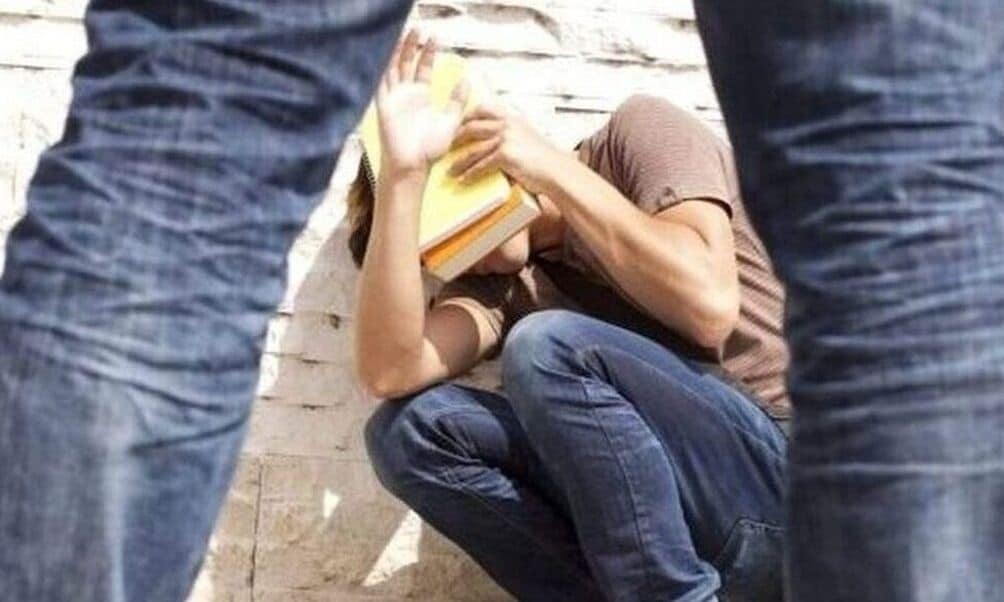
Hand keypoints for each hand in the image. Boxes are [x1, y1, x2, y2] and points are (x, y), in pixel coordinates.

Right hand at [375, 29, 469, 176]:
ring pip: (393, 68)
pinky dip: (383, 67)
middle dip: (412, 46)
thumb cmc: (430, 149)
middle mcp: (406, 95)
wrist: (413, 166)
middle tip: (418, 30)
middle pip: (407, 63)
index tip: (435, 38)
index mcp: (421, 97)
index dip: (428, 53)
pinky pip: (381, 82)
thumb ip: (457, 101)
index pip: (423, 68)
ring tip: (405, 35)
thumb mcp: (451, 121)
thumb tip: (467, 80)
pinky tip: (386, 53)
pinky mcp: (383, 105)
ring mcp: (393, 99)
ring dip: (397, 52)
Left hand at [447, 102, 560, 194]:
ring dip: (459, 161)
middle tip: (446, 147)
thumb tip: (492, 138)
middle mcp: (507, 124)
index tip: (456, 123)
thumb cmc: (544, 157)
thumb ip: (511, 132)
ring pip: (474, 148)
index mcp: (512, 116)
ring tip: (450, 169)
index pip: (483, 108)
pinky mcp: (505, 155)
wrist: (556, 170)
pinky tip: (463, 179)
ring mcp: (505, 138)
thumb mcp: (527, 135)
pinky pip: (481, 165)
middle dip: (456, 137)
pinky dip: (470, 174)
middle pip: (472, 126)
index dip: (467, 115)